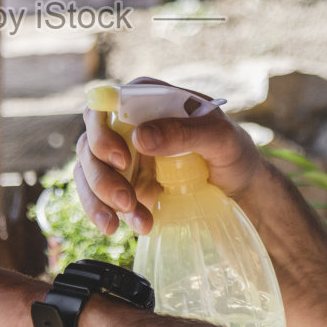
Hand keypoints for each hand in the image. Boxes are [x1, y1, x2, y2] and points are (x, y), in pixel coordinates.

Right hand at [75, 75, 266, 235]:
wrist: (238, 187)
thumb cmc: (232, 151)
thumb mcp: (220, 137)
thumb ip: (183, 131)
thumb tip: (140, 137)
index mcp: (146, 99)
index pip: (105, 105)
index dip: (102, 132)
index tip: (121, 159)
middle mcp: (126, 124)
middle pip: (89, 143)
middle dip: (101, 176)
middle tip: (126, 201)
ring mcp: (121, 155)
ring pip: (87, 172)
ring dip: (100, 199)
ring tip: (130, 220)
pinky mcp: (122, 183)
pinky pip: (98, 197)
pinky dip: (107, 214)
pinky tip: (135, 226)